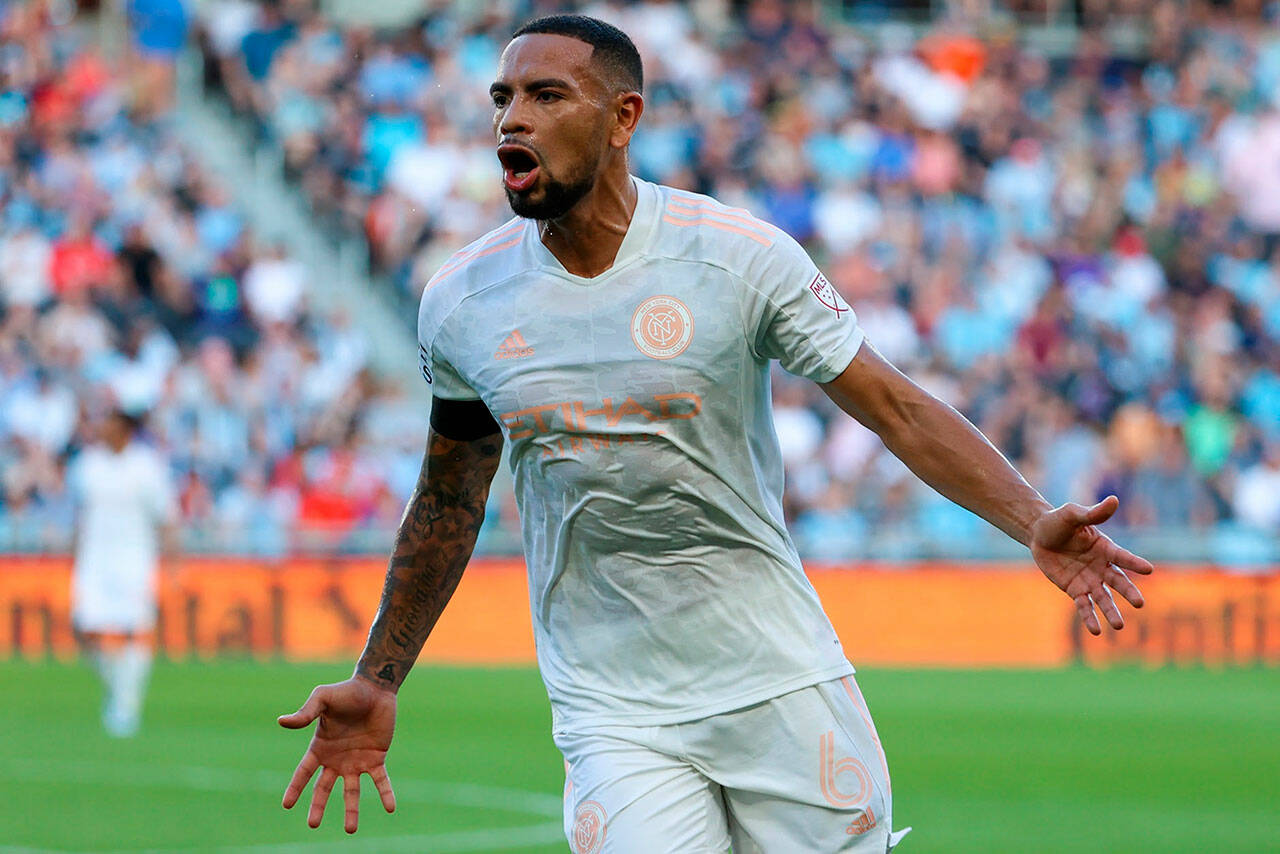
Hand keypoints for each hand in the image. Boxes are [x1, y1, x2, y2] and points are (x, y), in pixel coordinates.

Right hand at [279, 676, 397, 832]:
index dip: (295, 787)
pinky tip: (390, 808)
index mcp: (320, 747)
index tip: (286, 804)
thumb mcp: (322, 699)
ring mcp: (357, 761)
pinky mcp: (376, 758)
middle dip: (318, 806)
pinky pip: (381, 780)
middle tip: (313, 824)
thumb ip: (305, 713)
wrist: (375, 688)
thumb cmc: (346, 691)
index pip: (304, 772)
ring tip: (351, 830)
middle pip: (324, 788)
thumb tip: (281, 722)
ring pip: (352, 791)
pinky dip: (385, 794)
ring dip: (352, 809)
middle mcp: (337, 759)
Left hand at [1029, 495, 1153, 635]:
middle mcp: (1101, 566)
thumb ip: (1093, 513)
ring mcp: (1089, 580)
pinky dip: (1089, 618)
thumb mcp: (1073, 514)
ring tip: (1119, 626)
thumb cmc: (1058, 521)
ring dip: (1111, 612)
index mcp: (1105, 547)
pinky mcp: (1075, 590)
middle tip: (1140, 603)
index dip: (1134, 562)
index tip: (1149, 569)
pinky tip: (1096, 632)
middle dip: (1128, 592)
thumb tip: (1114, 500)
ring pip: (1103, 599)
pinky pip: (1084, 606)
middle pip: (1118, 581)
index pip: (1122, 557)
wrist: (1038, 534)